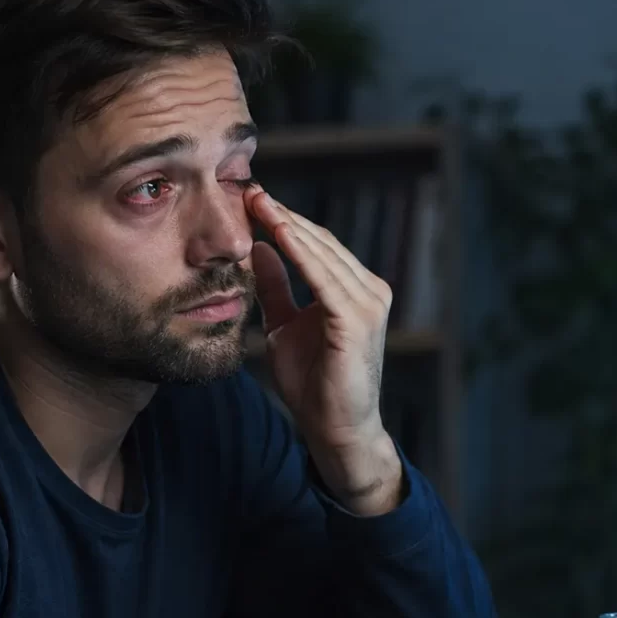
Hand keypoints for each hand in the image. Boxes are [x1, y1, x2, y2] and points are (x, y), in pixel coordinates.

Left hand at [245, 185, 403, 514]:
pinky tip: (277, 231)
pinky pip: (324, 277)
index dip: (283, 220)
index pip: (316, 245)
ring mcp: (368, 303)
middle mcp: (369, 290)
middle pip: (320, 242)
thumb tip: (258, 248)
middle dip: (282, 214)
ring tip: (256, 201)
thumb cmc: (314, 384)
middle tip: (247, 188)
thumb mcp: (283, 326)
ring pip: (322, 253)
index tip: (249, 198)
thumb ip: (275, 287)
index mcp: (354, 290)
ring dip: (288, 225)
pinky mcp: (358, 319)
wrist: (335, 429)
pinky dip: (300, 252)